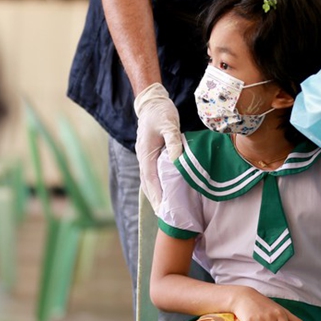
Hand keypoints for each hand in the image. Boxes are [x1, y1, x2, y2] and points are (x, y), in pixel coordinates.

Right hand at [134, 83, 182, 211]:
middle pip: (148, 185)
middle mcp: (143, 159)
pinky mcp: (150, 156)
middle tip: (165, 218)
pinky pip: (152, 175)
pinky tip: (165, 193)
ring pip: (149, 182)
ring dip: (156, 196)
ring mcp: (145, 158)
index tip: (163, 210)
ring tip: (165, 211)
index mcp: (145, 154)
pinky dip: (157, 186)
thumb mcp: (169, 125)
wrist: (152, 103)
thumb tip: (177, 161)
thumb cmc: (161, 113)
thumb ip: (173, 142)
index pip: (150, 180)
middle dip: (156, 201)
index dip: (157, 196)